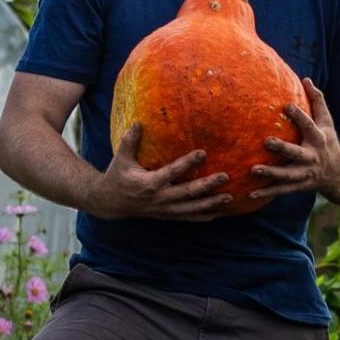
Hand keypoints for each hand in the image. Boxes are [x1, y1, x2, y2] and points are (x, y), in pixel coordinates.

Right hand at [86, 122, 233, 221]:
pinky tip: (221, 212)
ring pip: (191, 209)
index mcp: (148, 183)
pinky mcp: (167, 215)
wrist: (109, 203)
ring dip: (211, 204)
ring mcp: (164, 209)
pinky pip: (188, 217)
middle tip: (225, 176)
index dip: (187, 163)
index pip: (172, 172)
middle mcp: (158, 198)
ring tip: (230, 197)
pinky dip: (204, 216)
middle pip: (187, 193)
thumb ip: (130, 141)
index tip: (203, 152)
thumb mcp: (120, 158)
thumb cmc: (117, 176)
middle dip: (207, 186)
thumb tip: (137, 122)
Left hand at [250, 78, 339, 199]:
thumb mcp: (327, 121)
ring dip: (271, 173)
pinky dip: (268, 192)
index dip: (299, 115)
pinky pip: (282, 190)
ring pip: (288, 175)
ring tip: (253, 170)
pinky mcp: (300, 186)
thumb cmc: (328, 141)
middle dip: (282, 148)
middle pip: (296, 153)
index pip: (309, 125)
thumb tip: (306, 79)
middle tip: (265, 141)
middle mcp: (313, 157)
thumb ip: (318, 101)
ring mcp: (306, 173)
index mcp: (319, 138)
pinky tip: (251, 193)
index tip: (286, 105)